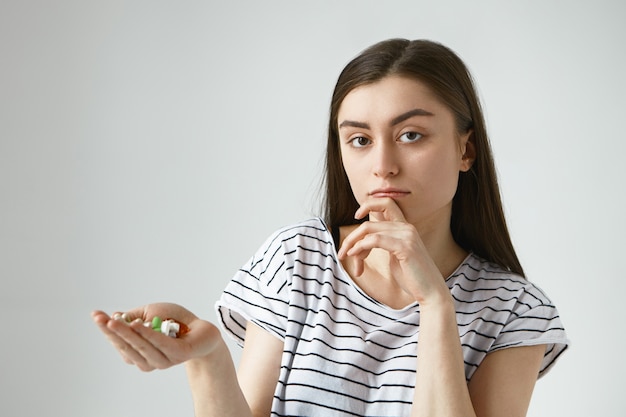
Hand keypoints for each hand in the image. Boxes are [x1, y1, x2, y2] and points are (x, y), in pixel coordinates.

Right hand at [92, 302, 221, 371]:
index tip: (96, 315)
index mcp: (139, 353)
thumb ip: (133, 317)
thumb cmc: (175, 322)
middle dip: (113, 332)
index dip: (107, 330)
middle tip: (102, 318)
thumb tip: (115, 316)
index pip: (119, 343)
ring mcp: (164, 360)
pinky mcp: (178, 354)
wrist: (204, 331)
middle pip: (127, 347)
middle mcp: (149, 361)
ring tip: (116, 321)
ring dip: (128, 334)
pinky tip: (138, 325)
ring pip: (142, 347)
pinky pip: (161, 345)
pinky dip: (149, 335)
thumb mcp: (150, 314)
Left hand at [337, 198, 447, 303]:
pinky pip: (375, 240)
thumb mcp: (394, 256)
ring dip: (353, 244)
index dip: (369, 204)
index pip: (387, 203)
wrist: (431, 292)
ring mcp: (407, 236)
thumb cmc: (412, 277)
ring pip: (369, 230)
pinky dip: (360, 247)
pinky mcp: (405, 247)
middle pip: (369, 223)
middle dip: (352, 237)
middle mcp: (407, 227)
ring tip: (346, 258)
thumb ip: (383, 244)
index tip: (356, 216)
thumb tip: (363, 242)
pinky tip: (354, 256)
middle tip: (342, 253)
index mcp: (405, 227)